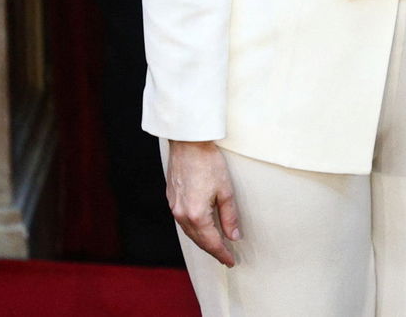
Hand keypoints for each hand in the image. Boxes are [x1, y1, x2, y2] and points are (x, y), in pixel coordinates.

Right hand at [166, 139, 240, 265]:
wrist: (188, 143)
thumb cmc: (208, 162)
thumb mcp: (226, 190)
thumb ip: (229, 216)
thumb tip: (233, 236)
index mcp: (196, 214)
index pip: (211, 242)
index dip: (222, 253)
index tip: (231, 261)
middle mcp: (181, 214)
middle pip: (198, 240)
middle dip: (212, 250)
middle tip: (225, 257)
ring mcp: (174, 207)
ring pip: (189, 232)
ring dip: (202, 240)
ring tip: (215, 246)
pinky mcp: (171, 199)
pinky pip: (183, 221)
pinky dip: (194, 229)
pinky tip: (201, 228)